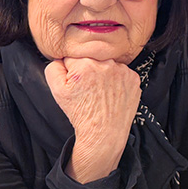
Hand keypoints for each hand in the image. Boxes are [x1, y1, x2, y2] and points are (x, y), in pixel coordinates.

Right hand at [45, 57, 141, 182]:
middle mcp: (106, 63)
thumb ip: (53, 66)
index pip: (73, 56)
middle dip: (88, 70)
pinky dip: (117, 80)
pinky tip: (112, 92)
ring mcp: (123, 70)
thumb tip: (61, 57)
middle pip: (92, 59)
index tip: (77, 82)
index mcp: (85, 64)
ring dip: (104, 73)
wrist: (104, 132)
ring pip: (107, 64)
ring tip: (100, 92)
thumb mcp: (57, 90)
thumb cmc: (81, 113)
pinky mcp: (134, 78)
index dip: (72, 70)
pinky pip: (121, 72)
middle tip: (88, 89)